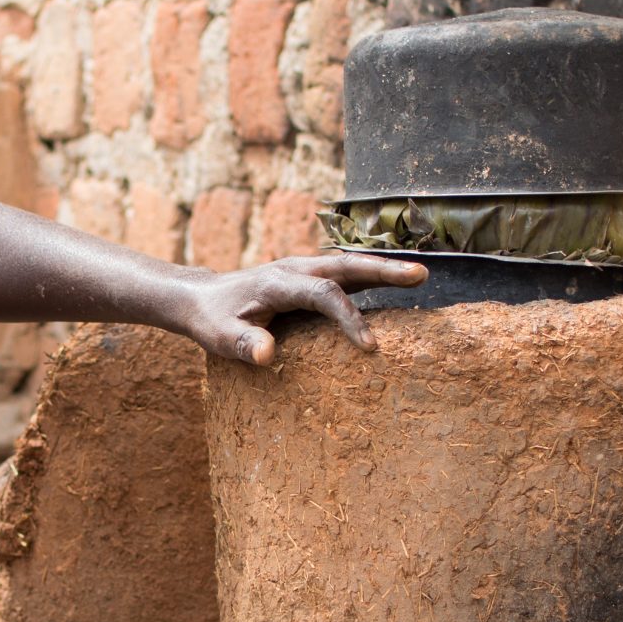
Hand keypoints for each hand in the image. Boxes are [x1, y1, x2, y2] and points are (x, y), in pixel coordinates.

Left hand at [179, 253, 427, 364]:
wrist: (201, 297)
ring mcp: (304, 269)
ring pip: (350, 265)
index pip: (323, 294)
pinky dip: (370, 276)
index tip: (370, 348)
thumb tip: (266, 356)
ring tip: (419, 276)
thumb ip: (242, 345)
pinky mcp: (308, 276)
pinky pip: (344, 274)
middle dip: (384, 271)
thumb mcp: (218, 337)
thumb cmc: (212, 320)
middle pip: (346, 265)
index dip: (349, 318)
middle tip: (420, 276)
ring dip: (383, 269)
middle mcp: (295, 268)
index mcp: (277, 283)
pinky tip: (396, 284)